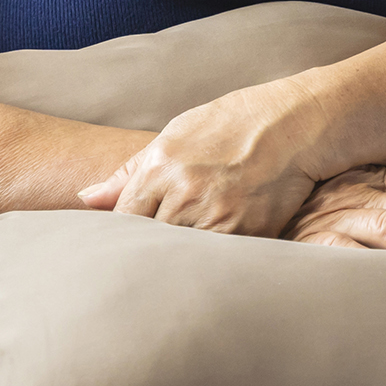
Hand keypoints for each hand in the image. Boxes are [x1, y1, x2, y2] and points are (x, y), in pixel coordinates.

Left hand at [77, 79, 328, 237]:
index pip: (122, 220)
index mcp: (161, 167)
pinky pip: (218, 261)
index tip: (126, 241)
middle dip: (147, 252)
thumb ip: (129, 171)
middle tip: (147, 257)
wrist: (299, 124)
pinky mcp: (248, 235)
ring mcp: (218, 217)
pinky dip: (213, 260)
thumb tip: (86, 200)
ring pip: (181, 257)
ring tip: (183, 255)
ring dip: (179, 259)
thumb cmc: (235, 124)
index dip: (122, 234)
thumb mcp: (176, 134)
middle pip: (148, 245)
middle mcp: (186, 194)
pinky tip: (213, 255)